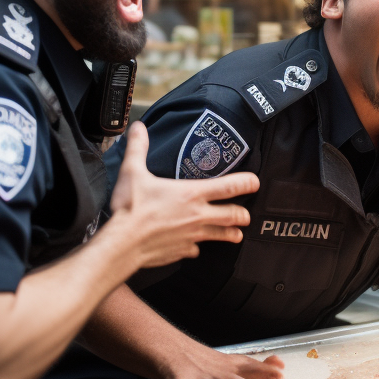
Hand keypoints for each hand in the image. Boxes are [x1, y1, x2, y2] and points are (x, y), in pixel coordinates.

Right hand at [106, 122, 259, 270]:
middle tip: (247, 215)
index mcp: (191, 194)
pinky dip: (195, 247)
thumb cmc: (130, 208)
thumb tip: (137, 127)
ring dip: (230, 234)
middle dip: (242, 214)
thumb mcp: (133, 171)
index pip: (228, 186)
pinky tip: (193, 247)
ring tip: (237, 235)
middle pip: (231, 214)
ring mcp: (192, 236)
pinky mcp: (182, 251)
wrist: (123, 244)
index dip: (246, 183)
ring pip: (219, 235)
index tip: (255, 182)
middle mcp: (197, 215)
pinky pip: (194, 250)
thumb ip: (138, 147)